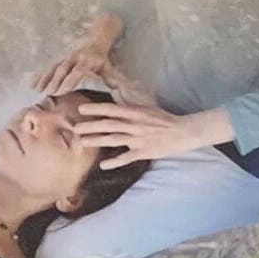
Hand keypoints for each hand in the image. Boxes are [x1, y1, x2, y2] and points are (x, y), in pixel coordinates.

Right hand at [34, 11, 122, 95]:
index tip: (63, 90)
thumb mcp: (109, 68)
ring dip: (45, 79)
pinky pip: (49, 68)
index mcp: (88, 61)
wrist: (97, 38)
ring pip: (54, 68)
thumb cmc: (103, 58)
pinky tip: (32, 85)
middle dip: (55, 81)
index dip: (70, 80)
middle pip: (63, 70)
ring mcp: (66, 58)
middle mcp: (75, 58)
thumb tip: (122, 93)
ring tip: (37, 90)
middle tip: (48, 93)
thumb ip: (113, 81)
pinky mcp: (60, 59)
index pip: (78, 71)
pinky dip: (40, 76)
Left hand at [72, 101, 235, 167]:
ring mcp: (139, 139)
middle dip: (91, 126)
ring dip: (97, 140)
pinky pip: (127, 157)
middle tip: (75, 128)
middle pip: (109, 125)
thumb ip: (130, 101)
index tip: (81, 110)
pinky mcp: (144, 152)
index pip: (112, 109)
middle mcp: (134, 125)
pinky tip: (103, 165)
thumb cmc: (163, 119)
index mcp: (135, 112)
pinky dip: (115, 162)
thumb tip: (116, 92)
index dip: (96, 109)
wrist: (182, 132)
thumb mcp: (146, 106)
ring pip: (114, 140)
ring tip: (82, 142)